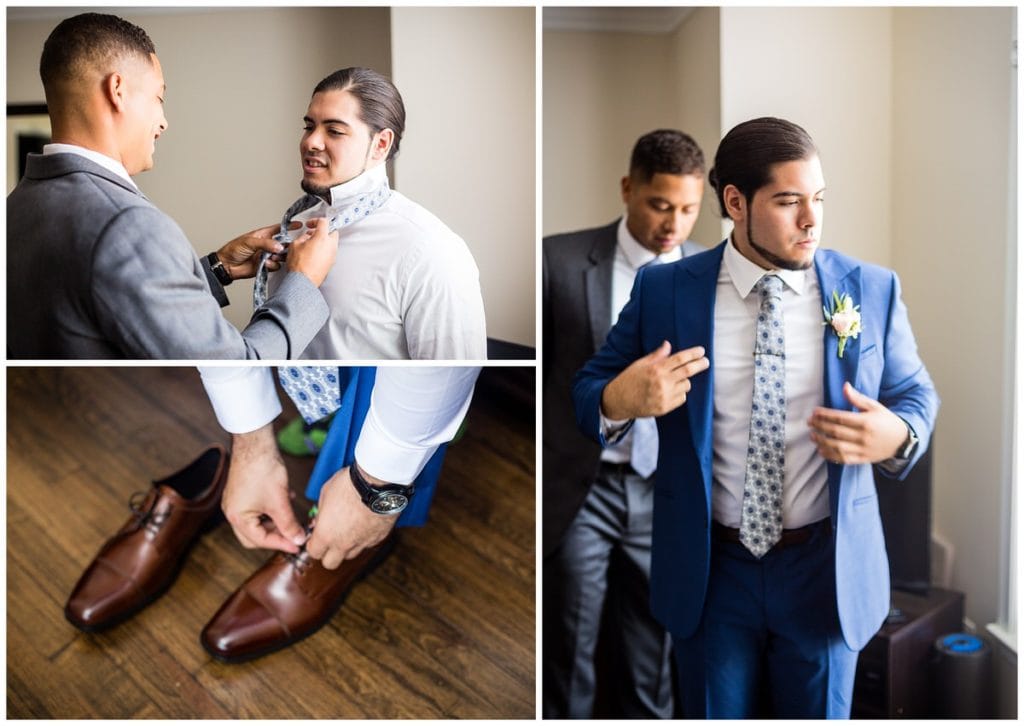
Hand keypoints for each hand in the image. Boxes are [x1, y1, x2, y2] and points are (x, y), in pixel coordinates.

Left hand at [214, 222, 299, 279]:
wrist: (227, 265)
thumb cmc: (233, 250)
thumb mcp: (249, 242)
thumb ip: (266, 243)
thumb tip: (279, 246)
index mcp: (263, 235)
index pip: (279, 229)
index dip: (289, 226)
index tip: (299, 225)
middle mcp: (267, 245)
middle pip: (283, 244)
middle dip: (286, 246)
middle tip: (284, 248)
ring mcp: (267, 256)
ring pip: (282, 256)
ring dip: (278, 257)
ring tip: (272, 257)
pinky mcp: (266, 266)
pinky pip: (276, 266)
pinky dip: (272, 265)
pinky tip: (265, 264)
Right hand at [222, 424, 307, 552]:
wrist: (255, 443)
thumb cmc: (263, 470)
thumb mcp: (279, 501)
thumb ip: (289, 524)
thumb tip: (299, 539)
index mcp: (237, 518)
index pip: (260, 541)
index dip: (281, 544)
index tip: (298, 545)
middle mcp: (232, 512)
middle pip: (255, 536)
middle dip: (275, 536)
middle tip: (294, 535)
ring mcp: (236, 502)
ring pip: (257, 522)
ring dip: (275, 521)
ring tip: (293, 517)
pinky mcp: (242, 492)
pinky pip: (257, 509)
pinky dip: (272, 509)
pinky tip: (287, 499)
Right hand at [285, 217, 338, 286]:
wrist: (303, 281)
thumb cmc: (299, 265)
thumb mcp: (295, 244)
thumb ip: (303, 237)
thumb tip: (306, 237)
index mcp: (322, 238)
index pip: (324, 222)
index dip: (315, 221)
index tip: (309, 224)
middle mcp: (331, 245)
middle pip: (333, 231)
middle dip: (323, 230)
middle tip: (313, 232)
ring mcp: (333, 255)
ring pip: (332, 242)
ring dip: (324, 239)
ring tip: (312, 243)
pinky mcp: (331, 263)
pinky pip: (330, 251)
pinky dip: (324, 249)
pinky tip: (314, 252)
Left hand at [305, 465, 398, 569]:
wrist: (378, 483)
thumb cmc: (350, 485)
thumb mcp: (326, 493)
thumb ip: (321, 512)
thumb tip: (320, 519)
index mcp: (326, 534)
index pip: (313, 552)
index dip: (313, 545)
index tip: (316, 537)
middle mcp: (343, 544)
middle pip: (330, 563)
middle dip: (328, 554)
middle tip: (330, 539)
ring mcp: (362, 543)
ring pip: (351, 555)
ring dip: (347, 547)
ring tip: (349, 530)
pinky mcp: (378, 538)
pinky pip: (367, 544)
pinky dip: (363, 538)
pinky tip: (364, 523)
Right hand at [601, 341, 708, 419]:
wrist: (618, 401)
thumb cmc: (629, 380)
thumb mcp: (640, 364)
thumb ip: (656, 356)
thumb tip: (668, 345)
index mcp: (655, 369)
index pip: (679, 359)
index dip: (693, 354)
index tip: (701, 351)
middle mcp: (661, 383)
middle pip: (688, 372)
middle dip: (700, 365)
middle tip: (706, 361)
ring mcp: (664, 396)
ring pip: (686, 385)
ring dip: (685, 380)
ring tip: (675, 380)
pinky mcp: (665, 408)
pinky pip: (682, 398)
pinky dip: (680, 393)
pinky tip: (670, 391)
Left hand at [807, 382, 907, 464]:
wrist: (902, 441)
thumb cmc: (886, 421)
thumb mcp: (875, 407)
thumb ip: (858, 398)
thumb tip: (845, 386)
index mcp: (866, 422)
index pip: (840, 418)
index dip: (825, 415)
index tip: (814, 412)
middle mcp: (863, 437)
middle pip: (836, 432)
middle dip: (820, 426)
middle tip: (809, 422)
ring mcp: (862, 450)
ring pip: (837, 447)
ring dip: (822, 442)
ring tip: (812, 436)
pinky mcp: (862, 459)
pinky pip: (844, 459)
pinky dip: (831, 456)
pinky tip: (821, 451)